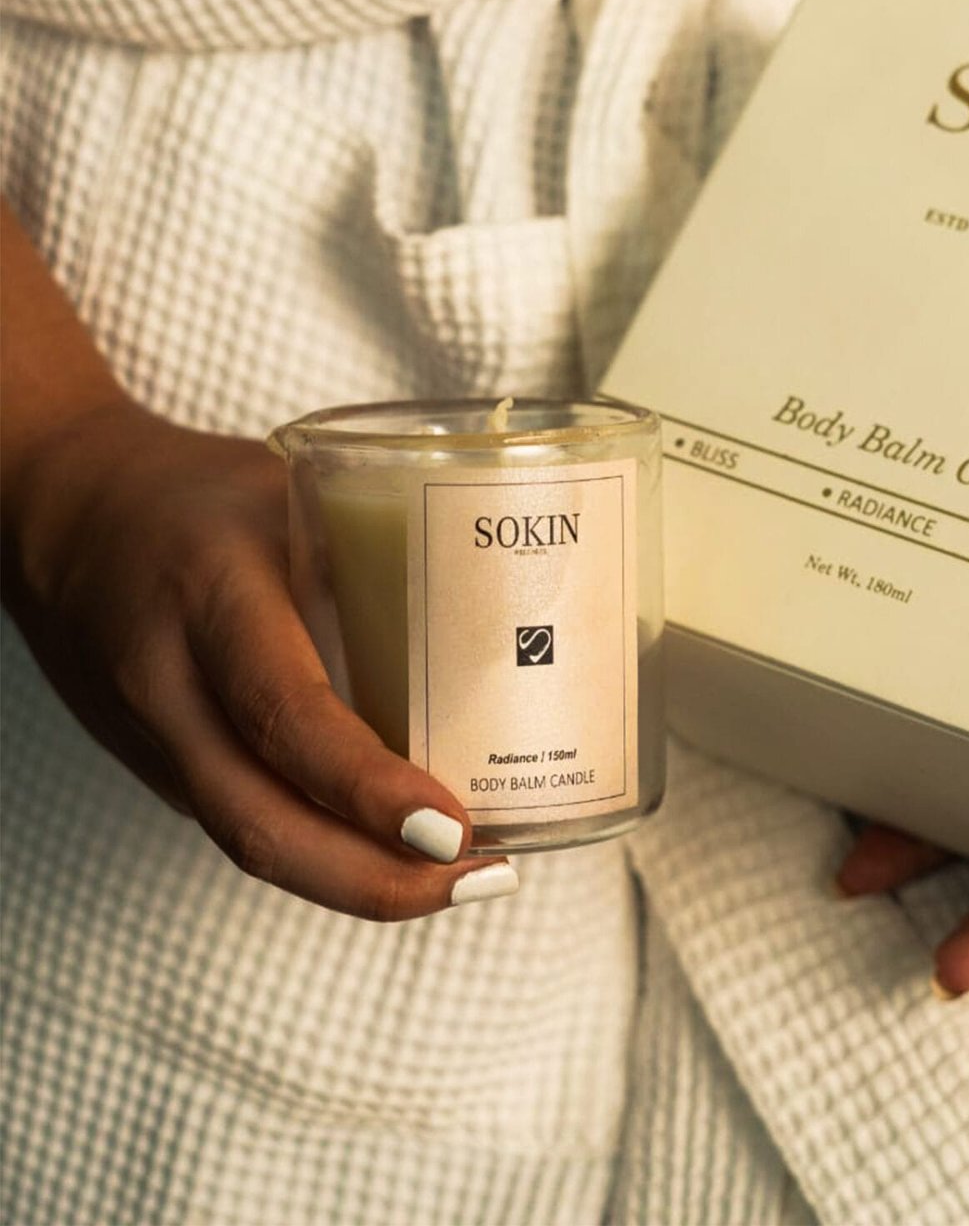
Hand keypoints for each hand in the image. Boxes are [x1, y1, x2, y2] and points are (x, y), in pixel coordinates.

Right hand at [4, 398, 517, 918]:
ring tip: (467, 879)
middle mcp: (170, 685)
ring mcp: (158, 740)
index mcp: (210, 597)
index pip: (283, 713)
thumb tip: (504, 611)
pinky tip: (402, 853)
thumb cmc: (195, 494)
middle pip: (260, 821)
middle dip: (377, 877)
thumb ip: (375, 548)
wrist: (61, 517)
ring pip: (250, 840)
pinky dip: (326, 853)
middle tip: (484, 876)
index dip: (366, 786)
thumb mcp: (288, 491)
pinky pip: (246, 823)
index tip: (452, 826)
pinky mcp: (164, 766)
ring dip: (361, 881)